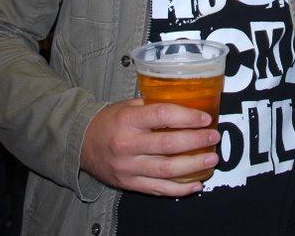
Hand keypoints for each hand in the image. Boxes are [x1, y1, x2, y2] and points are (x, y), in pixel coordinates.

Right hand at [80, 98, 220, 195]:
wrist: (81, 143)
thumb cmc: (110, 121)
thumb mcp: (128, 106)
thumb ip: (153, 107)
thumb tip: (187, 105)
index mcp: (127, 120)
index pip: (161, 116)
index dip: (186, 117)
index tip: (205, 118)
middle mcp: (127, 144)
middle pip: (168, 144)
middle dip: (195, 141)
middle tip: (214, 137)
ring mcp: (128, 167)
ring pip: (166, 170)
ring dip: (193, 166)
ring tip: (212, 159)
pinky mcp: (129, 183)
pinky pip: (158, 189)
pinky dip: (180, 189)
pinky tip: (196, 184)